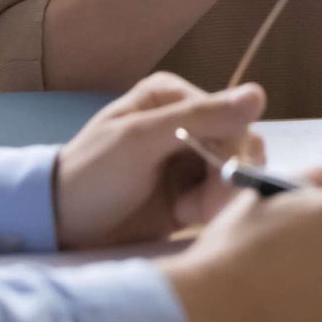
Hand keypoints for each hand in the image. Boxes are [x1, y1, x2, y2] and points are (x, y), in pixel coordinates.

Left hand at [53, 73, 267, 250]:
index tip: (217, 178)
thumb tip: (260, 95)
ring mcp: (189, 156)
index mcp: (173, 95)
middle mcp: (187, 119)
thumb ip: (200, 118)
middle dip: (226, 176)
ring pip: (235, 170)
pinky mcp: (189, 189)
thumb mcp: (141, 140)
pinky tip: (187, 217)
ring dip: (220, 195)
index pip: (229, 115)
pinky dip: (213, 208)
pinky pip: (223, 194)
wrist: (61, 227)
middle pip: (238, 143)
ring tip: (189, 213)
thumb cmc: (93, 175)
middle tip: (203, 207)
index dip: (230, 148)